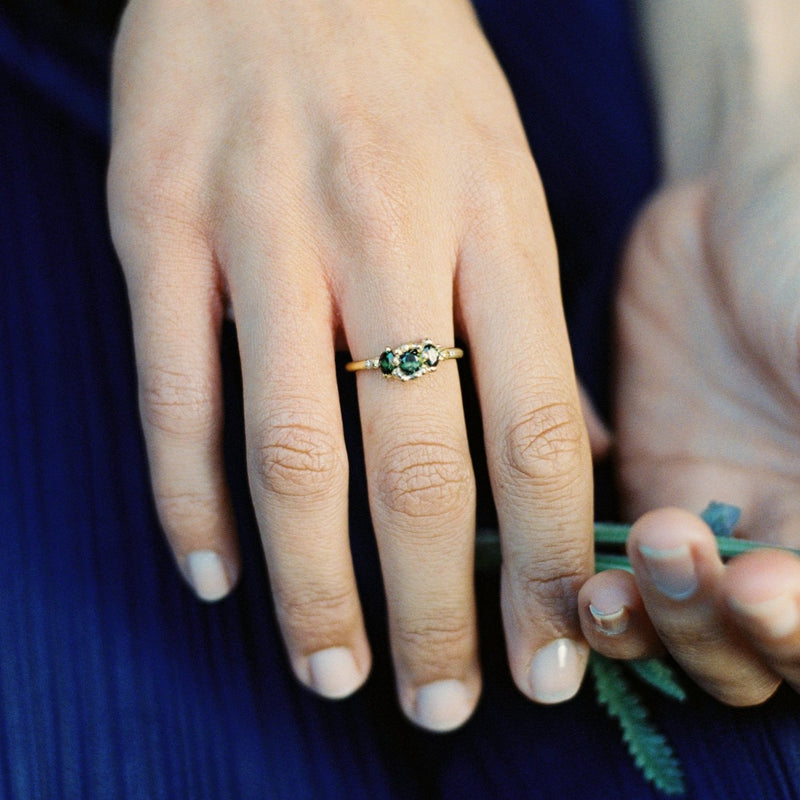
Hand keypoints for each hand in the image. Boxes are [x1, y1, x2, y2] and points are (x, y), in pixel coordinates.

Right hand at [108, 0, 593, 729]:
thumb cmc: (416, 80)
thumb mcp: (510, 183)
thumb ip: (532, 326)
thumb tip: (569, 457)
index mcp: (490, 224)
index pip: (533, 430)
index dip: (545, 562)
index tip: (549, 655)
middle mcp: (382, 234)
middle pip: (414, 464)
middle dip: (431, 607)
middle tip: (441, 703)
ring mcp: (261, 229)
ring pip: (286, 446)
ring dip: (309, 581)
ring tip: (330, 669)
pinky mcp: (158, 222)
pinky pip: (172, 390)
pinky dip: (188, 497)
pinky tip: (213, 574)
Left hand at [579, 136, 799, 703]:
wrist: (742, 208)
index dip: (797, 635)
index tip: (765, 581)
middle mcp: (788, 538)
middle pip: (755, 654)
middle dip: (717, 631)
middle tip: (675, 550)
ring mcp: (713, 527)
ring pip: (679, 631)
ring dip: (646, 626)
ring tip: (608, 582)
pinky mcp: (640, 495)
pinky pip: (609, 573)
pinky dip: (592, 593)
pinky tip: (575, 576)